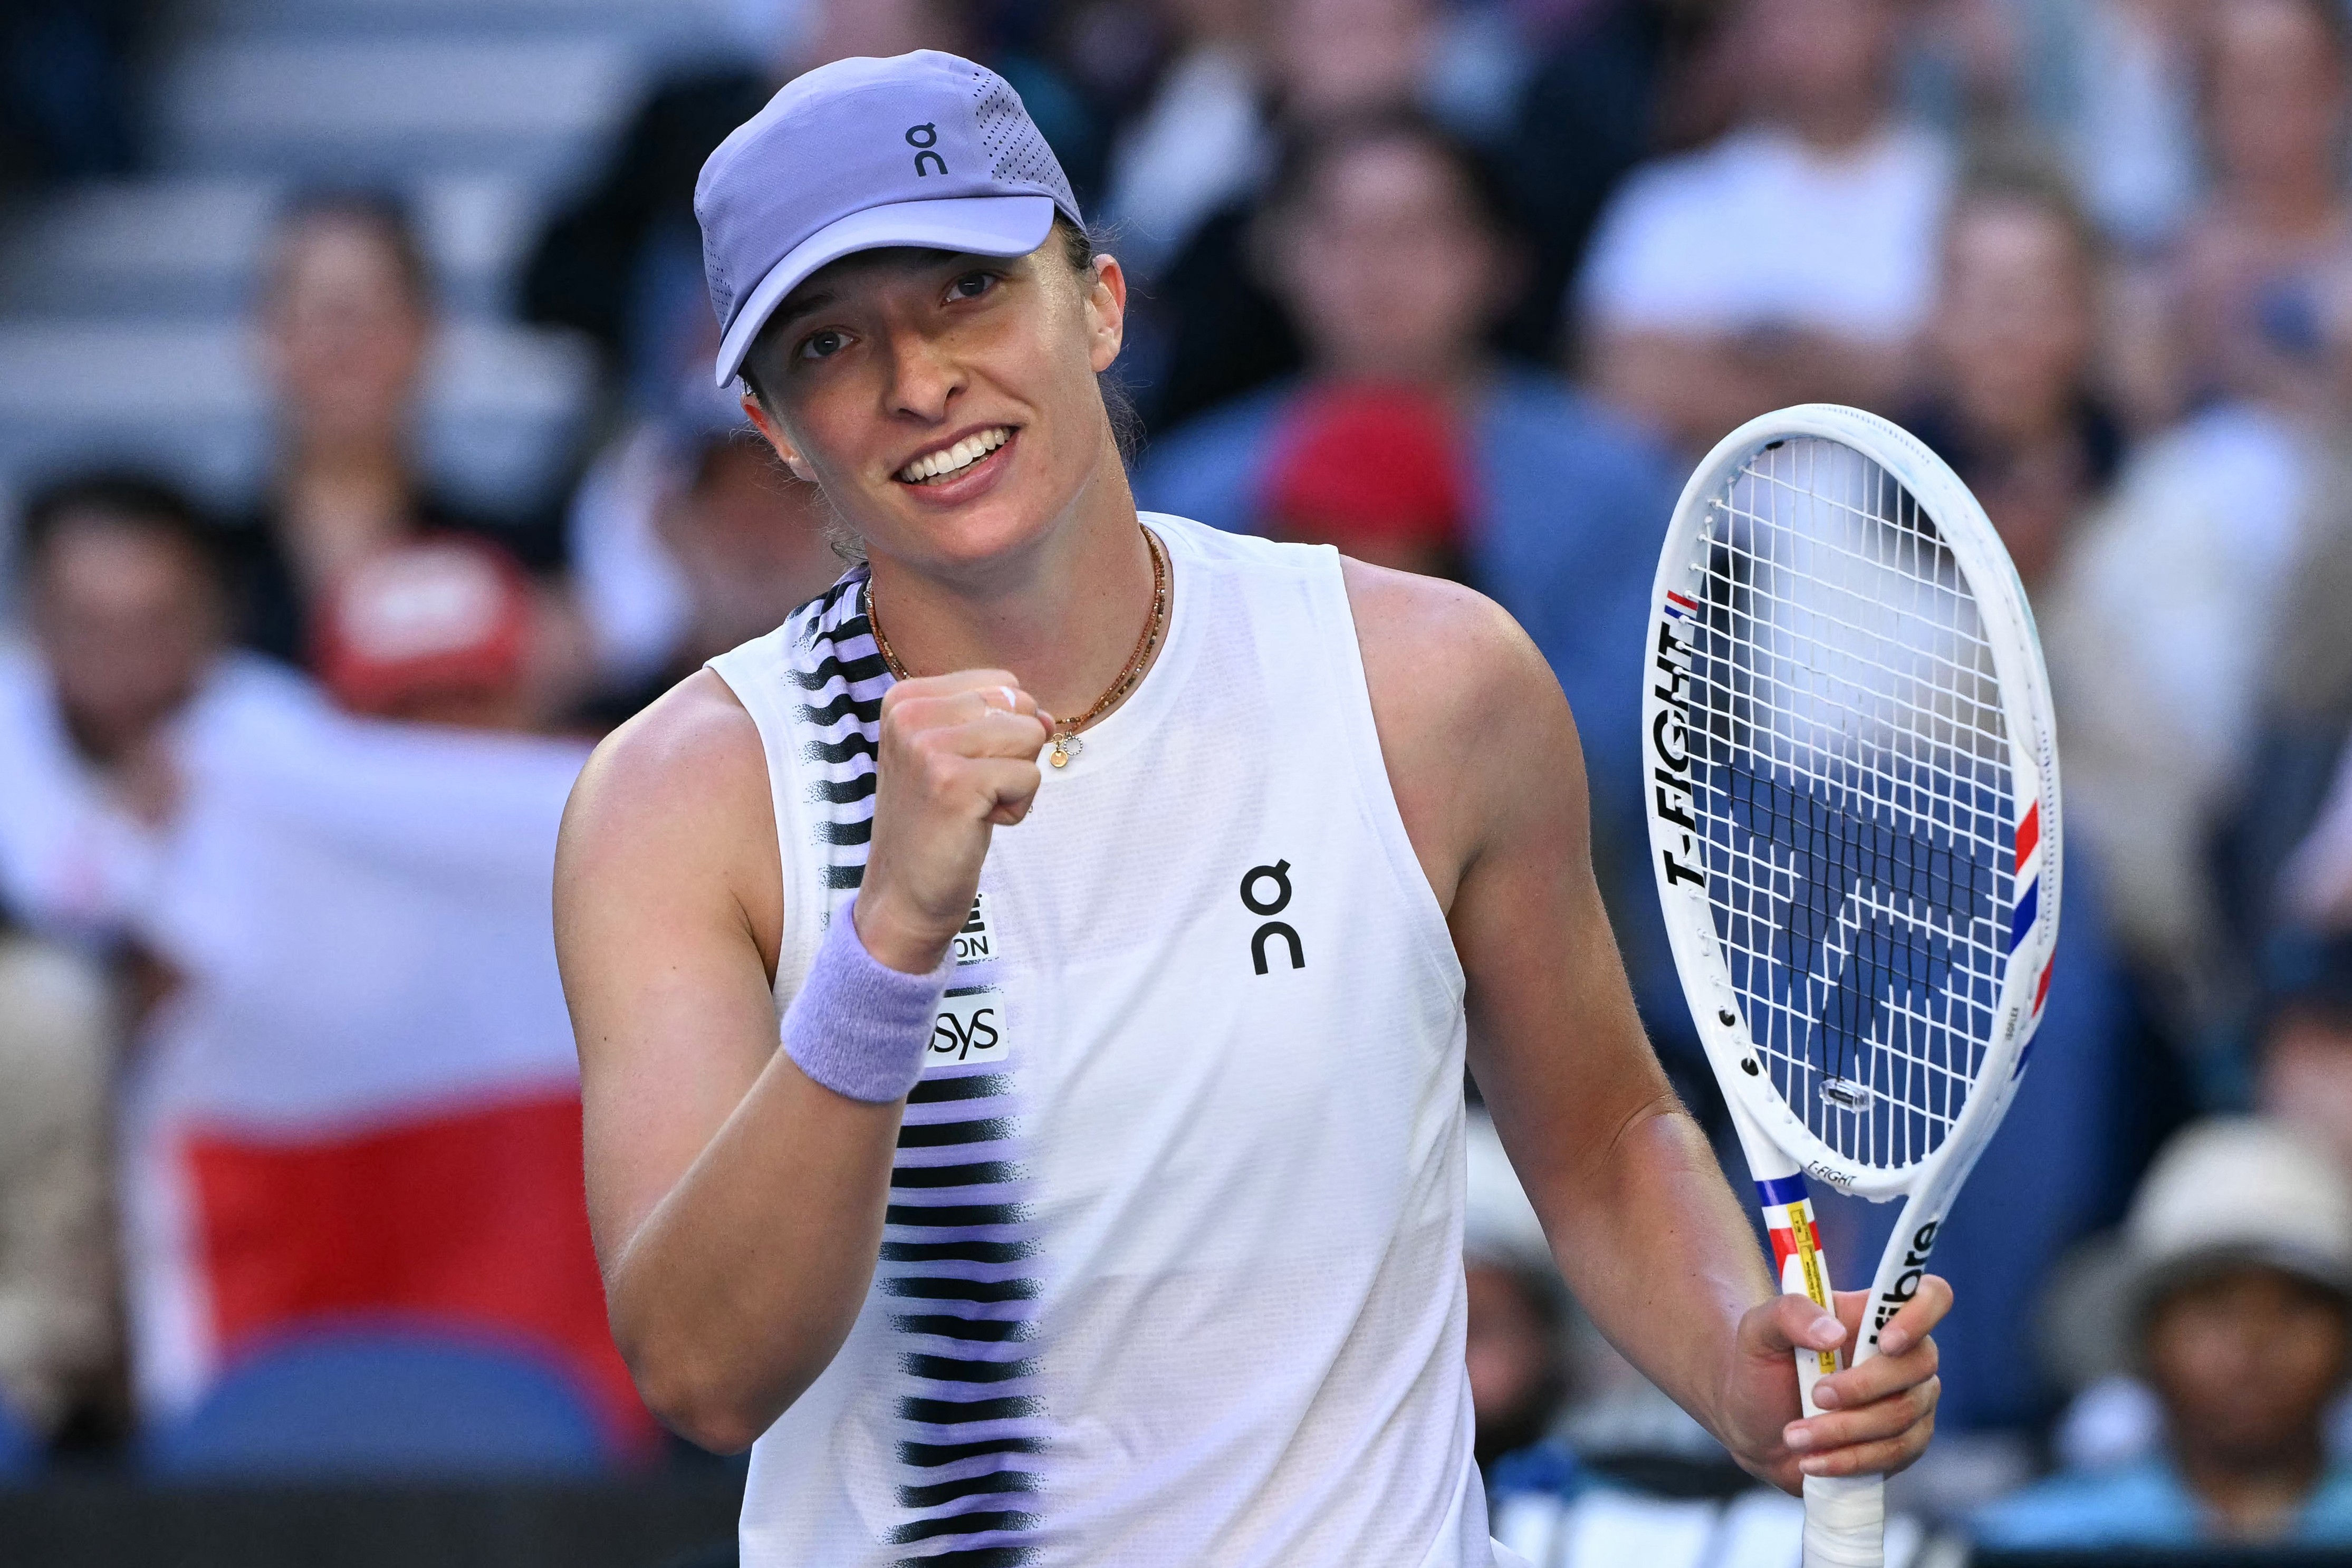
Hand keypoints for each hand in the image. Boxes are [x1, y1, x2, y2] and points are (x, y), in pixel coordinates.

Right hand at [857, 670, 1049, 973]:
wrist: (904, 894)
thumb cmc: (937, 823)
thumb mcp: (959, 755)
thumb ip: (1001, 722)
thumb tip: (1046, 718)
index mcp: (906, 697)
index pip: (1003, 683)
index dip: (1003, 731)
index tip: (961, 769)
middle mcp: (910, 714)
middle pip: (1020, 705)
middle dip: (1013, 754)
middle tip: (969, 792)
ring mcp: (927, 747)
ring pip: (1030, 735)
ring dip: (1016, 781)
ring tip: (973, 807)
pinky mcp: (953, 783)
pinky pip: (1029, 777)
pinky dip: (1016, 808)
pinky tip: (977, 825)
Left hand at [1714, 1276, 1950, 1494]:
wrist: (1754, 1425)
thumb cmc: (1762, 1368)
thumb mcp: (1758, 1330)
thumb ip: (1789, 1314)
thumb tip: (1833, 1333)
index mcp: (1874, 1315)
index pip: (1931, 1296)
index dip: (1920, 1315)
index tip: (1884, 1342)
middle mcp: (1904, 1355)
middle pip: (1919, 1365)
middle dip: (1863, 1387)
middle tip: (1814, 1396)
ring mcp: (1912, 1400)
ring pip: (1902, 1415)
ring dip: (1844, 1430)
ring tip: (1795, 1436)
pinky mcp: (1906, 1443)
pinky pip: (1895, 1453)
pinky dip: (1850, 1459)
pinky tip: (1812, 1460)